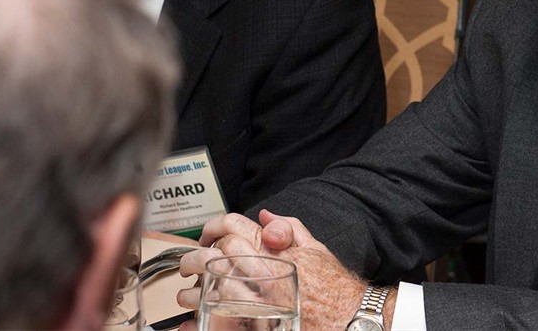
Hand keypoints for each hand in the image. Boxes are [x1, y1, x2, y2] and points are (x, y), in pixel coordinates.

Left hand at [175, 211, 381, 329]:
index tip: (206, 237)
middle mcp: (266, 274)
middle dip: (195, 259)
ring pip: (211, 289)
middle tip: (188, 265)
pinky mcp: (257, 324)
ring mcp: (260, 301)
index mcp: (276, 251)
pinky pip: (221, 320)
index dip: (213, 229)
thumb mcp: (316, 249)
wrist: (349, 317)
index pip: (233, 229)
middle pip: (216, 257)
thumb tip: (266, 217)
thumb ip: (290, 228)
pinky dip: (204, 319)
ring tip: (188, 293)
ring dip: (194, 291)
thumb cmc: (334, 286)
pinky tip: (197, 318)